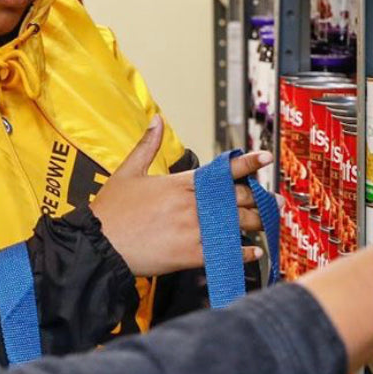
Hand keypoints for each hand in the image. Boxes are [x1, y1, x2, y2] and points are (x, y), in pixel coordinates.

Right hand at [92, 116, 268, 276]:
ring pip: (236, 224)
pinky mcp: (189, 254)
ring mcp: (192, 229)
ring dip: (256, 224)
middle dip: (258, 199)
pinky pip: (225, 251)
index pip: (222, 169)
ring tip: (268, 224)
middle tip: (273, 201)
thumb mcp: (128, 171)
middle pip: (237, 198)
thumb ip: (147, 145)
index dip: (248, 162)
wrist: (99, 244)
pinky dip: (242, 252)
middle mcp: (192, 204)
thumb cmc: (111, 209)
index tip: (267, 157)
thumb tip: (156, 119)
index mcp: (180, 182)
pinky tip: (252, 252)